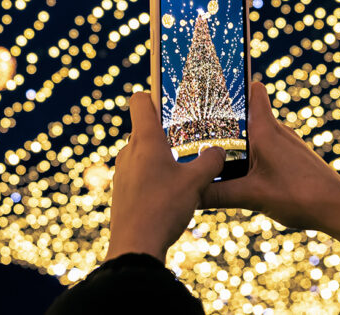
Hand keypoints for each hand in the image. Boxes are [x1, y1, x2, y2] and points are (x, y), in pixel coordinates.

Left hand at [105, 91, 224, 262]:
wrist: (135, 245)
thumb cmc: (163, 208)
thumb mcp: (196, 183)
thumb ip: (210, 161)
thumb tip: (218, 151)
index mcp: (145, 140)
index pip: (140, 100)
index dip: (154, 94)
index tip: (172, 99)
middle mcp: (129, 151)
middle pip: (146, 128)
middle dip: (167, 131)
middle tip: (190, 136)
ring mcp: (122, 170)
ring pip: (144, 152)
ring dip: (162, 156)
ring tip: (184, 168)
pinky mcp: (122, 189)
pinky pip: (139, 172)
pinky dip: (154, 174)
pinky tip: (171, 191)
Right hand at [200, 81, 339, 263]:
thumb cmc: (302, 196)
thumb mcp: (253, 197)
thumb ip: (218, 195)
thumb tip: (189, 194)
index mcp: (266, 130)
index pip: (254, 91)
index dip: (235, 83)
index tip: (214, 82)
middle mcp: (277, 132)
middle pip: (247, 114)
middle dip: (224, 119)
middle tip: (197, 124)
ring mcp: (286, 145)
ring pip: (256, 134)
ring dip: (237, 141)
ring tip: (213, 153)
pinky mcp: (292, 159)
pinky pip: (266, 148)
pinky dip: (251, 155)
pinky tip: (241, 172)